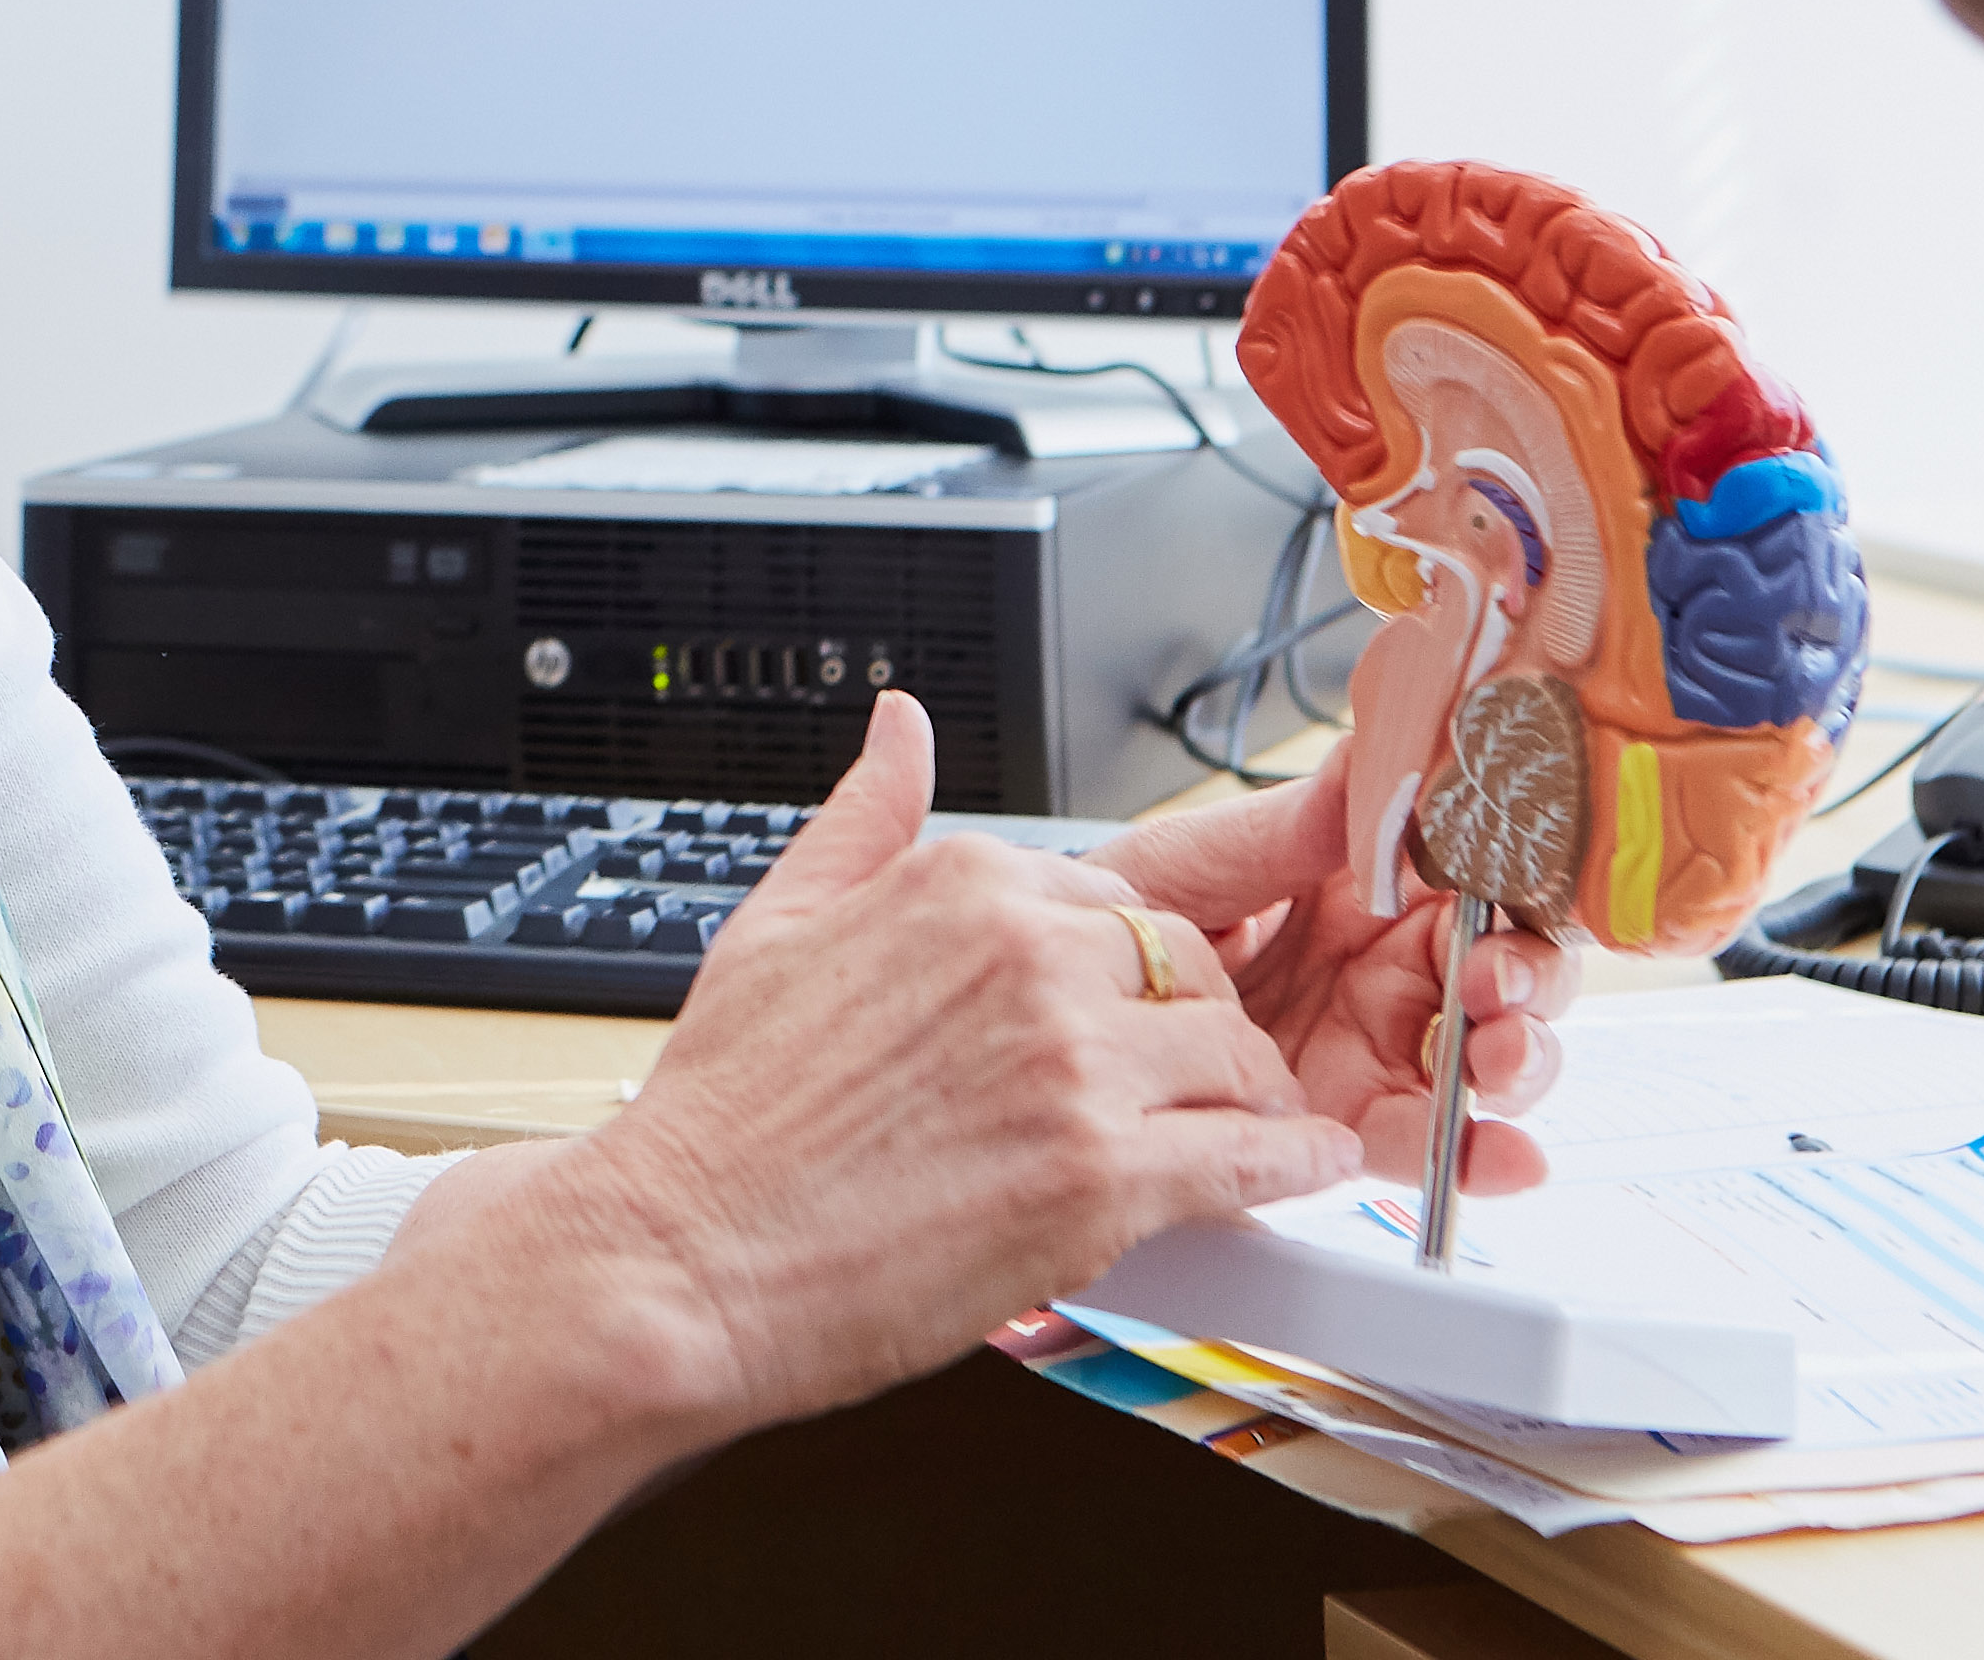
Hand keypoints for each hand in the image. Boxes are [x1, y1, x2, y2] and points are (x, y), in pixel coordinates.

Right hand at [506, 693, 1359, 1435]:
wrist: (683, 1258)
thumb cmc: (722, 1116)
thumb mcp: (778, 923)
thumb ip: (863, 817)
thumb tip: (898, 726)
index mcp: (962, 880)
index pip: (1121, 894)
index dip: (1143, 962)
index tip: (1150, 1004)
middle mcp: (1029, 955)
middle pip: (1194, 966)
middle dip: (1204, 1022)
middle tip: (1199, 1076)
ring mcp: (1072, 1066)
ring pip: (1236, 1056)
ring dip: (1252, 1095)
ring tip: (1248, 1125)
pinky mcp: (1102, 1180)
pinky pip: (1249, 1156)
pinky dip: (1291, 1167)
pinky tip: (1300, 1169)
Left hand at [1084, 760, 1577, 1194]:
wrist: (1061, 1000)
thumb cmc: (1134, 909)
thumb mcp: (1209, 854)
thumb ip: (1303, 824)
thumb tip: (1373, 753)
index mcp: (1372, 885)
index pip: (1479, 877)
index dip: (1513, 882)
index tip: (1513, 884)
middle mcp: (1390, 965)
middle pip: (1508, 971)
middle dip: (1528, 980)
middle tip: (1497, 985)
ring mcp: (1380, 1044)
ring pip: (1488, 1055)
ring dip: (1519, 1060)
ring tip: (1499, 1059)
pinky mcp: (1353, 1117)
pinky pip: (1429, 1142)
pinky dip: (1477, 1155)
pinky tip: (1502, 1156)